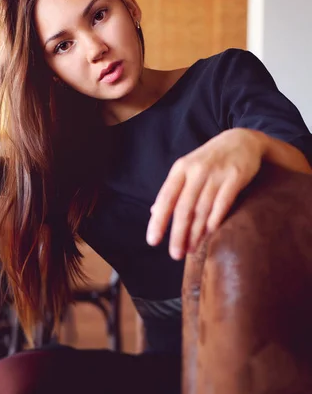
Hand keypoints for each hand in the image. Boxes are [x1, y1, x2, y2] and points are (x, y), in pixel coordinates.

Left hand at [146, 128, 263, 259]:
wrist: (241, 139)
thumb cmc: (210, 160)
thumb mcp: (187, 169)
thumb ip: (172, 190)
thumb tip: (153, 212)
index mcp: (180, 169)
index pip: (166, 198)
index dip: (159, 221)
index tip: (153, 241)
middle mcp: (196, 170)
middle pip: (184, 207)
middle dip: (178, 233)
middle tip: (175, 254)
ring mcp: (216, 173)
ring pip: (203, 208)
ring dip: (196, 232)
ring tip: (190, 249)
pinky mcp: (236, 176)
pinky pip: (224, 202)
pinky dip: (216, 219)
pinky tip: (210, 234)